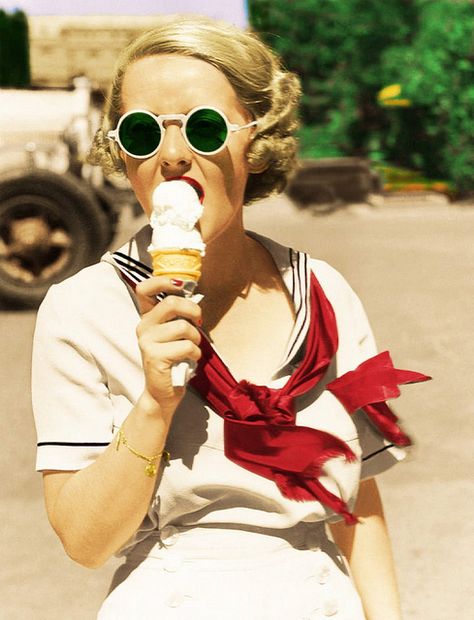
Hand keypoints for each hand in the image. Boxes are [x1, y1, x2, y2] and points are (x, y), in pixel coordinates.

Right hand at [135, 277, 201, 418]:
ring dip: (196, 338)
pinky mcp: (155, 356)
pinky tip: (189, 360)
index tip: (181, 284)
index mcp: (147, 317)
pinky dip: (195, 353)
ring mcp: (147, 341)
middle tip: (198, 321)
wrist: (163, 392)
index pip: (144, 288)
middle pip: (171, 302)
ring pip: (183, 327)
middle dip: (192, 309)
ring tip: (192, 348)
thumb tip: (195, 297)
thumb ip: (178, 315)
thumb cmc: (173, 360)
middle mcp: (143, 327)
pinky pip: (186, 346)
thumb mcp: (174, 333)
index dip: (163, 281)